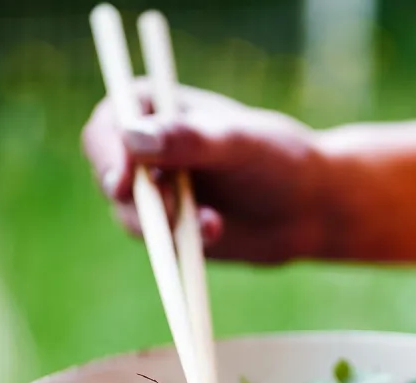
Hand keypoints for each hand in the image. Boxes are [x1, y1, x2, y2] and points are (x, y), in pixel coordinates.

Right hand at [81, 82, 331, 263]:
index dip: (108, 150)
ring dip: (165, 223)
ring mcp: (154, 190)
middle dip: (136, 196)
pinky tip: (216, 231)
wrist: (308, 210)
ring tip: (213, 223)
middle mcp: (146, 148)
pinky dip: (179, 243)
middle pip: (109, 170)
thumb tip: (133, 136)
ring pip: (130, 213)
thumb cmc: (279, 160)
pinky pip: (156, 242)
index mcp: (156, 106)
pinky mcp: (168, 228)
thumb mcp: (239, 143)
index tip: (124, 179)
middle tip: (169, 208)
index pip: (110, 121)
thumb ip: (190, 139)